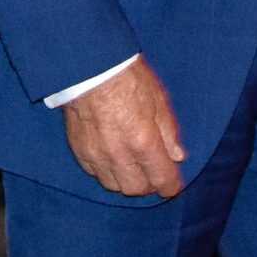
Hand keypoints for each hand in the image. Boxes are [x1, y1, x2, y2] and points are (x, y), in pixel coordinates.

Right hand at [62, 59, 184, 196]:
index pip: (161, 179)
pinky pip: (94, 173)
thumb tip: (177, 157)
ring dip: (125, 180)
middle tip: (152, 173)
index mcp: (143, 141)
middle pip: (136, 188)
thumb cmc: (128, 78)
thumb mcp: (159, 100)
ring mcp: (96, 154)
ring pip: (113, 185)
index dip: (170, 185)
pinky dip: (106, 171)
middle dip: (148, 185)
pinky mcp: (79, 150)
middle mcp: (119, 154)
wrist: (90, 67)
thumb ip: (168, 133)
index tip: (172, 185)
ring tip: (131, 167)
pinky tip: (111, 158)